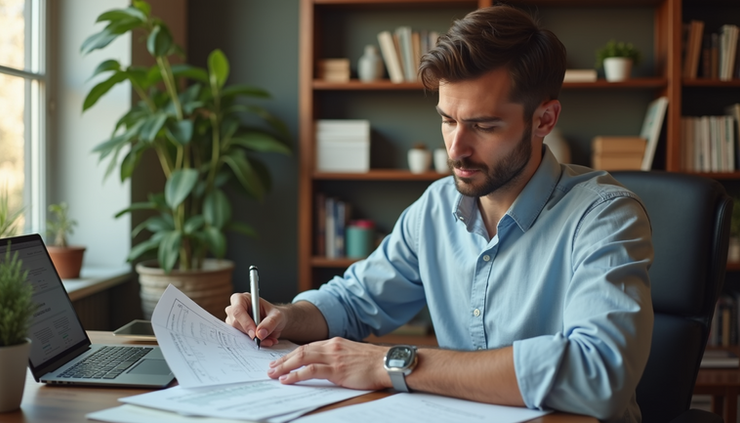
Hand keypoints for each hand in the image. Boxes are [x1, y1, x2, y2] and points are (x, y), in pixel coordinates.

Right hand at [225, 293, 285, 347]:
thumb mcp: (277, 316)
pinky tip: (264, 341)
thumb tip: (259, 334)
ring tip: (268, 339)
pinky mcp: (235, 332)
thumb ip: (270, 323)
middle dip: (251, 334)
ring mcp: (232, 321)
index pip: (238, 310)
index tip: (255, 334)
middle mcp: (234, 309)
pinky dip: (253, 344)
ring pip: (237, 334)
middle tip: (265, 339)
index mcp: (241, 299)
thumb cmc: (274, 314)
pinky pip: (240, 341)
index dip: (245, 323)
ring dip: (253, 340)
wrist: (275, 323)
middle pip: (235, 323)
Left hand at [267, 337, 390, 389]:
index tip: (283, 360)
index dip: (293, 354)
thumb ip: (339, 356)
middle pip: (301, 351)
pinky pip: (310, 371)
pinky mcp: (336, 370)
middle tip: (271, 367)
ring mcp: (333, 358)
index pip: (308, 347)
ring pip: (302, 358)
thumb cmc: (374, 363)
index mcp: (335, 343)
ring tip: (273, 374)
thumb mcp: (353, 354)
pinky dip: (295, 375)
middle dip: (284, 359)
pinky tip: (286, 379)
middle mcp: (331, 347)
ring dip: (284, 366)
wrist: (387, 363)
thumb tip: (327, 365)